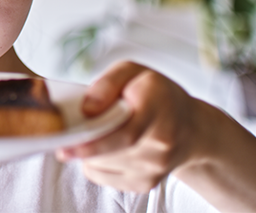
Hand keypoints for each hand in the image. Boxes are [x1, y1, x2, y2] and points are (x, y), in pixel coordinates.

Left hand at [57, 61, 201, 191]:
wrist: (190, 128)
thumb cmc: (156, 95)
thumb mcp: (132, 72)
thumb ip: (107, 84)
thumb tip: (87, 110)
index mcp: (157, 105)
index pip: (125, 133)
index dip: (92, 143)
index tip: (65, 148)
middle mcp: (161, 140)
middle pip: (108, 152)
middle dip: (82, 145)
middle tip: (67, 136)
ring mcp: (154, 166)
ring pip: (100, 165)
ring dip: (88, 152)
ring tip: (101, 133)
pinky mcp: (146, 183)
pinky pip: (103, 176)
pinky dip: (96, 163)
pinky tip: (108, 148)